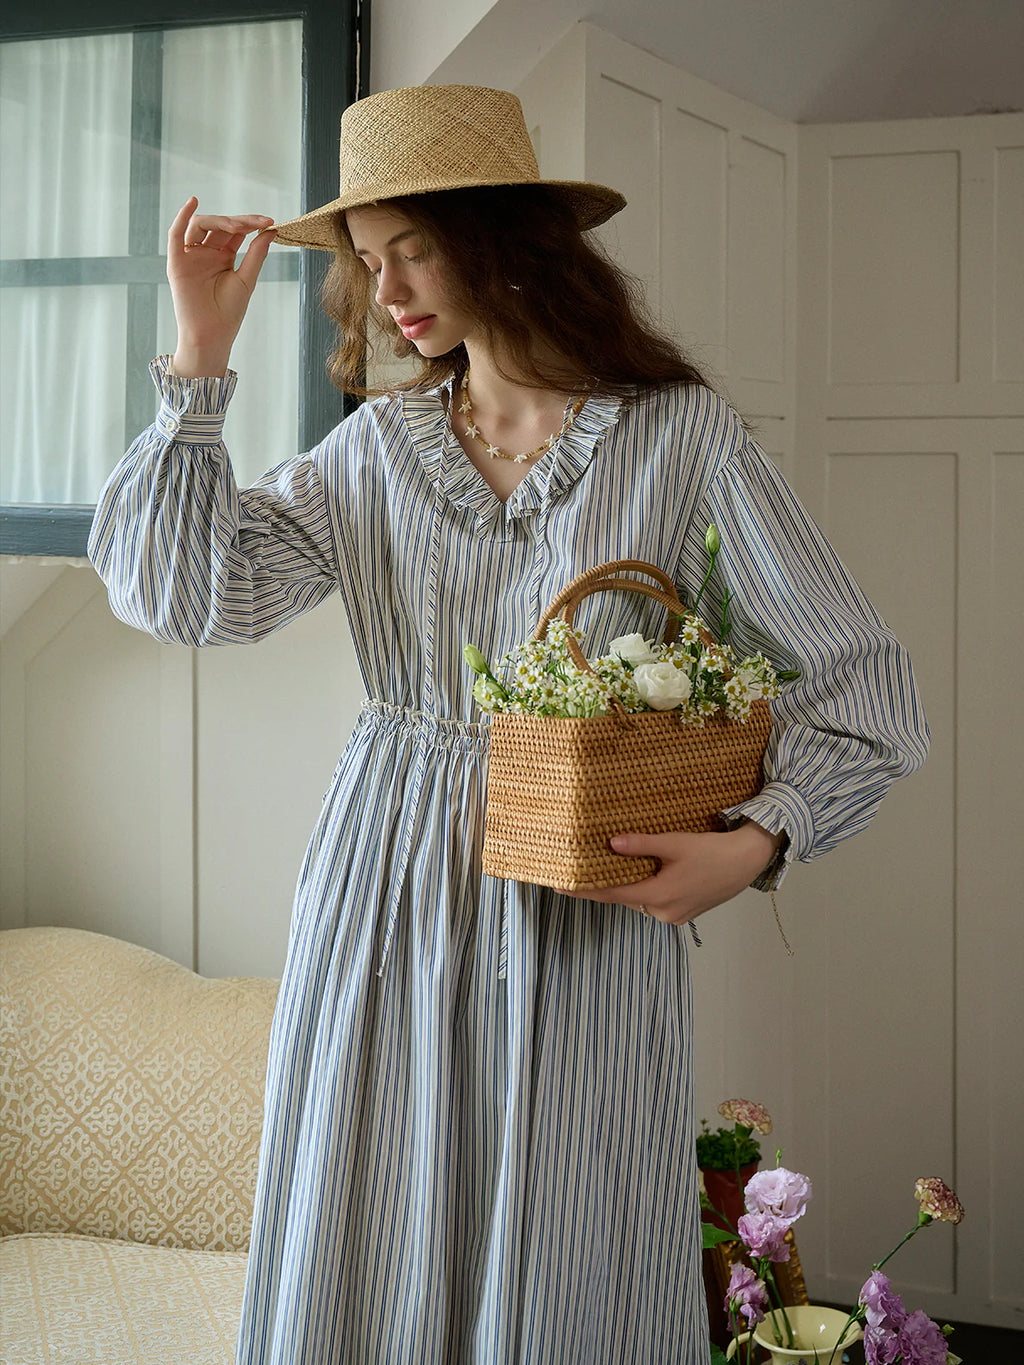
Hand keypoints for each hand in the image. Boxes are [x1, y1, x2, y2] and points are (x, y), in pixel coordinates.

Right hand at [168, 196, 276, 376]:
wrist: (212, 336)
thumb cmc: (228, 313)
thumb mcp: (246, 279)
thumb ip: (256, 254)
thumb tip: (271, 230)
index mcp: (223, 257)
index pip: (235, 232)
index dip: (250, 224)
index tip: (269, 222)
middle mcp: (205, 254)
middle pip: (219, 226)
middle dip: (239, 221)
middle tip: (258, 223)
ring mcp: (190, 257)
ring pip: (201, 226)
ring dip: (220, 221)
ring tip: (238, 225)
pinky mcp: (177, 263)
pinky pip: (175, 235)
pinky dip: (181, 217)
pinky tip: (193, 202)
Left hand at [559, 821, 783, 922]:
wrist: (747, 861)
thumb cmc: (713, 851)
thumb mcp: (675, 844)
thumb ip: (642, 845)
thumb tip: (611, 844)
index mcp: (659, 896)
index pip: (612, 894)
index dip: (584, 890)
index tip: (559, 886)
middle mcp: (663, 912)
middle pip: (624, 898)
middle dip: (602, 886)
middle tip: (577, 872)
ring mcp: (674, 916)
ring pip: (639, 900)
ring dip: (623, 887)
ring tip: (601, 870)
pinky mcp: (683, 913)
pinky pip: (653, 902)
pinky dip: (641, 889)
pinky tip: (635, 874)